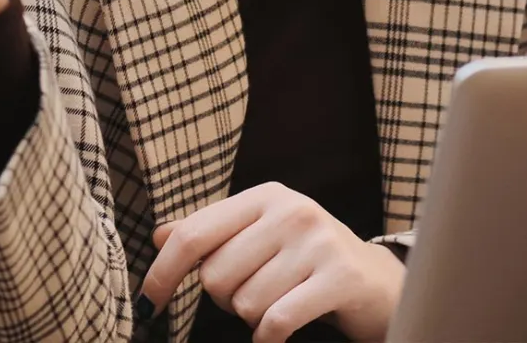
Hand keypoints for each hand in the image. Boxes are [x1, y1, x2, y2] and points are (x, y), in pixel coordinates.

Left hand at [142, 183, 404, 342]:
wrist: (376, 283)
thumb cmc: (307, 261)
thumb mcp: (260, 237)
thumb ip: (212, 233)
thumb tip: (159, 235)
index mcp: (266, 197)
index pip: (193, 234)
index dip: (163, 272)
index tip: (150, 301)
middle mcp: (292, 211)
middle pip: (216, 277)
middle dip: (227, 300)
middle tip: (259, 294)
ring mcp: (318, 242)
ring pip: (245, 304)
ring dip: (254, 318)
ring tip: (281, 304)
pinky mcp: (339, 276)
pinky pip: (276, 321)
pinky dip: (269, 338)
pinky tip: (278, 333)